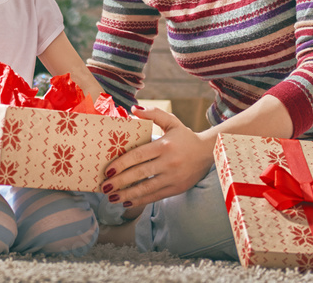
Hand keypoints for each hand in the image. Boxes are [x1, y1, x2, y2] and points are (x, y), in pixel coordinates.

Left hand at [100, 106, 214, 208]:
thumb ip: (153, 113)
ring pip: (146, 188)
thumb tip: (133, 109)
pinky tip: (127, 203)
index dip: (122, 164)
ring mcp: (173, 177)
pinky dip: (140, 201)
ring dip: (127, 195)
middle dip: (120, 182)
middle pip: (139, 174)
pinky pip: (155, 196)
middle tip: (104, 187)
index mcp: (164, 146)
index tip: (108, 170)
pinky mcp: (176, 189)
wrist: (208, 152)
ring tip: (111, 198)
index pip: (138, 156)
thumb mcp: (171, 121)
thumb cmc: (185, 136)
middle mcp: (168, 163)